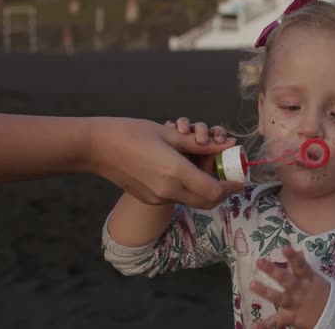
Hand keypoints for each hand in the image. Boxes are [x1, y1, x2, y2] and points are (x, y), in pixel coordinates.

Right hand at [89, 117, 242, 207]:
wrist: (95, 147)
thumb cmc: (131, 132)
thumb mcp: (169, 134)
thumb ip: (201, 144)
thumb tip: (227, 145)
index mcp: (175, 173)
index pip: (214, 191)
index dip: (231, 187)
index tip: (239, 179)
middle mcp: (168, 191)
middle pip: (207, 202)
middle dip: (222, 192)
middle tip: (227, 177)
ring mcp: (158, 198)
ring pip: (193, 200)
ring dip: (205, 190)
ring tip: (206, 169)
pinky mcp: (149, 199)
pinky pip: (178, 198)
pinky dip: (189, 189)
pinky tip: (185, 171)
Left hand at [250, 246, 329, 328]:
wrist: (334, 315)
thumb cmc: (320, 293)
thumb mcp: (314, 278)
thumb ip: (302, 266)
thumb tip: (298, 252)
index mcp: (307, 278)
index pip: (300, 265)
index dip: (293, 257)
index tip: (285, 247)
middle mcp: (300, 290)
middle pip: (286, 279)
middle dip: (272, 270)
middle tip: (259, 261)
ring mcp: (295, 304)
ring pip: (279, 298)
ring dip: (265, 292)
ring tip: (252, 285)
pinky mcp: (291, 318)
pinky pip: (277, 322)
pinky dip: (266, 325)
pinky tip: (254, 326)